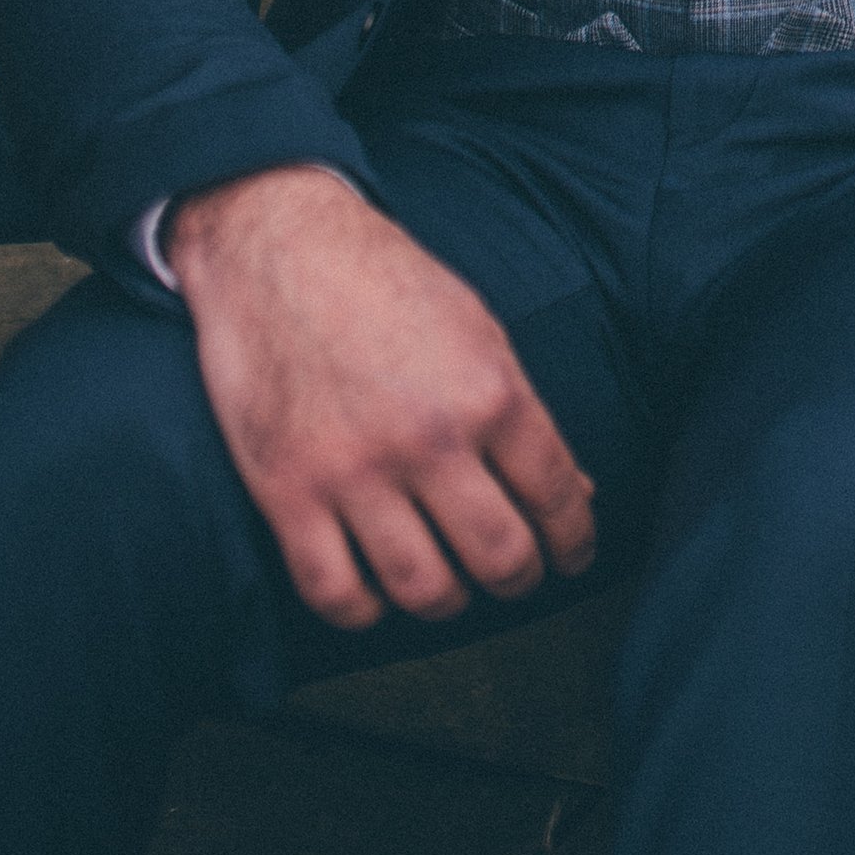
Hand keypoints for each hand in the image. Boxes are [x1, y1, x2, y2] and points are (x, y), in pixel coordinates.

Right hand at [166, 165, 596, 631]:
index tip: (572, 556)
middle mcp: (429, 438)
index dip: (575, 540)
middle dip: (520, 580)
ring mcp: (355, 471)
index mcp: (490, 390)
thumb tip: (577, 491)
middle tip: (516, 577)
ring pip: (424, 590)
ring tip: (450, 585)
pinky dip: (364, 609)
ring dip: (448, 601)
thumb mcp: (477, 329)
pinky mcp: (287, 492)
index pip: (557, 496)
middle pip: (500, 558)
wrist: (277, 245)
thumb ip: (521, 413)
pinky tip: (376, 591)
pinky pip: (335, 593)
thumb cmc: (385, 282)